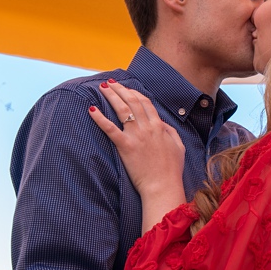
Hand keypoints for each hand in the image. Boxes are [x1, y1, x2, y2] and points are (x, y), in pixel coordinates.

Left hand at [89, 81, 184, 197]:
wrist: (163, 186)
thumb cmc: (171, 171)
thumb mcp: (178, 147)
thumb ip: (170, 132)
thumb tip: (162, 123)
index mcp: (160, 127)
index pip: (146, 103)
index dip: (135, 93)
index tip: (126, 89)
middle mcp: (147, 128)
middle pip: (132, 102)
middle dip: (120, 89)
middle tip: (110, 83)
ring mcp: (136, 136)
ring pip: (122, 109)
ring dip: (111, 96)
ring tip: (102, 87)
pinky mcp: (125, 147)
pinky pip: (110, 129)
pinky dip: (100, 118)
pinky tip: (92, 109)